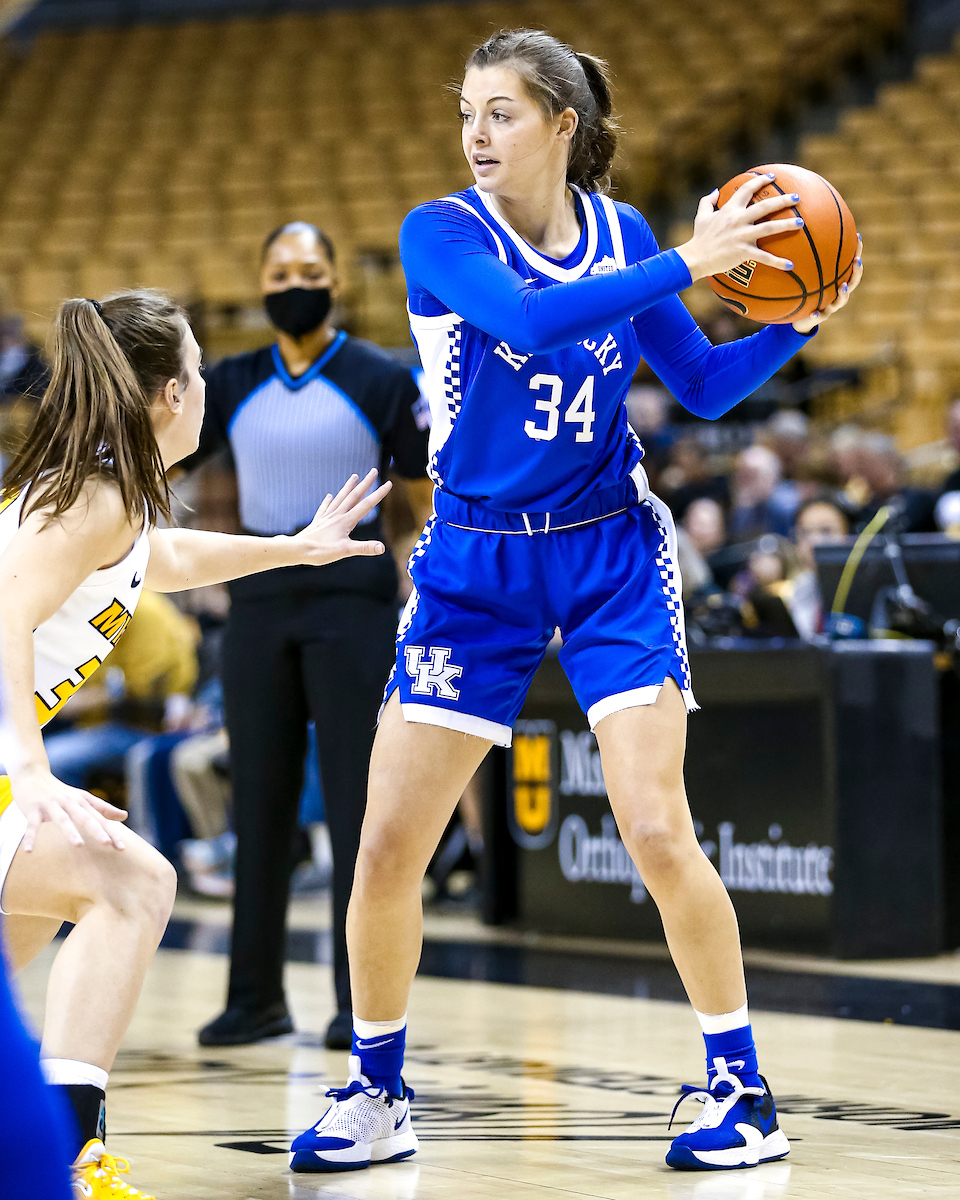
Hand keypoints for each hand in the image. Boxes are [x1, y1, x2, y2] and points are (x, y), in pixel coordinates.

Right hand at [9, 763, 127, 851]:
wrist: (32, 773)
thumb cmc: (59, 791)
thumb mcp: (82, 798)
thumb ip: (103, 808)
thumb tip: (125, 816)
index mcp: (82, 801)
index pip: (100, 819)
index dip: (111, 832)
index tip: (122, 847)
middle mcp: (69, 802)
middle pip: (85, 818)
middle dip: (97, 830)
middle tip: (108, 843)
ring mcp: (51, 805)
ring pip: (62, 819)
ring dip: (70, 831)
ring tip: (79, 845)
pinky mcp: (33, 809)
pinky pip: (31, 825)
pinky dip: (30, 837)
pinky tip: (29, 851)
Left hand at [288, 469, 392, 565]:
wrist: (297, 550)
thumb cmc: (321, 552)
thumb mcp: (345, 551)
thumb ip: (364, 548)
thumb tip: (382, 548)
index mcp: (346, 521)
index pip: (366, 505)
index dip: (379, 494)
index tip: (388, 483)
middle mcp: (337, 515)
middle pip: (354, 496)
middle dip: (366, 484)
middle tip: (374, 471)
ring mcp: (327, 517)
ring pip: (340, 498)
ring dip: (348, 487)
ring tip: (354, 476)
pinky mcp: (318, 522)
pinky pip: (325, 508)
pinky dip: (328, 501)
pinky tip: (329, 496)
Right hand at [675, 174, 800, 281]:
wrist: (695, 258)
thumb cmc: (698, 238)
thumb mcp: (701, 216)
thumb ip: (707, 202)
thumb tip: (714, 191)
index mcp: (730, 209)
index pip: (747, 190)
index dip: (761, 181)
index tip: (772, 177)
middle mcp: (738, 220)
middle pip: (765, 206)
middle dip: (783, 200)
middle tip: (797, 197)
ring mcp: (742, 236)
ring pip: (769, 227)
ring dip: (786, 224)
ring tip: (801, 222)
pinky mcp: (743, 252)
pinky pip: (764, 257)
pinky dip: (777, 261)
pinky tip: (790, 265)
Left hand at [792, 234, 862, 333]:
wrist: (799, 318)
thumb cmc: (805, 292)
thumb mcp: (806, 275)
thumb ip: (807, 259)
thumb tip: (803, 229)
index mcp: (838, 281)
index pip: (851, 265)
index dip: (857, 252)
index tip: (858, 237)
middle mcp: (838, 294)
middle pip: (853, 282)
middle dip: (856, 271)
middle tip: (857, 261)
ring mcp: (830, 307)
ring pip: (841, 301)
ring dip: (844, 293)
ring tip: (843, 286)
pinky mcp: (819, 318)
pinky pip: (818, 317)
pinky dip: (816, 315)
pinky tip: (812, 313)